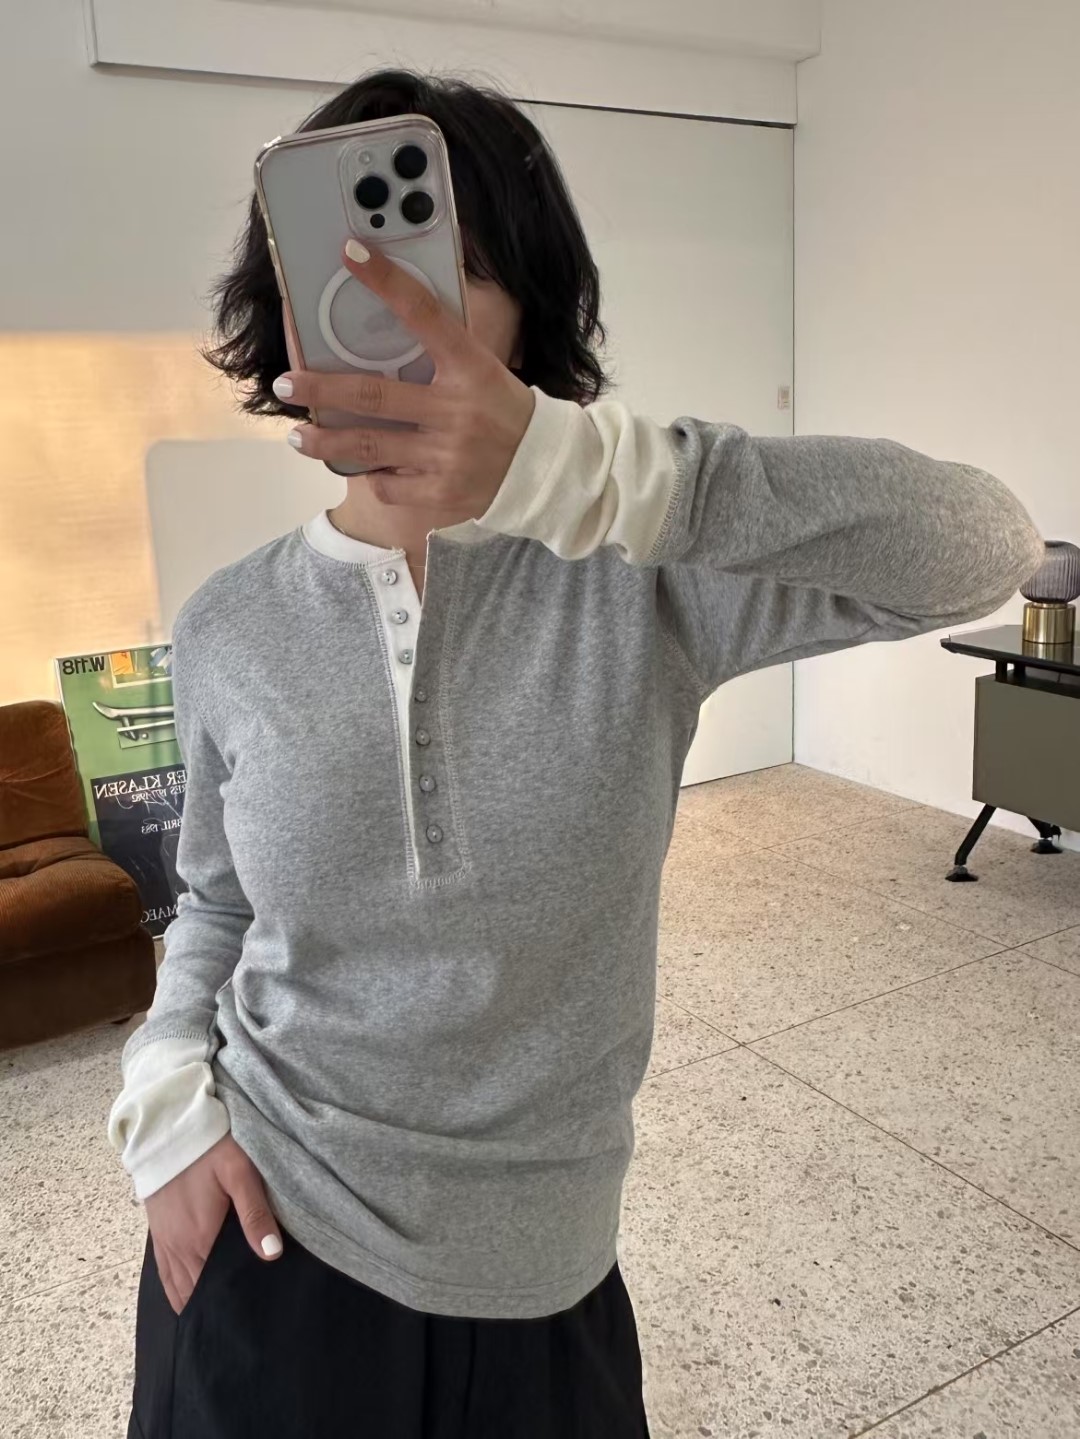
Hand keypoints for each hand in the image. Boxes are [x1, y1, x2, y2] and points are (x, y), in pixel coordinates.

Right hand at [144, 1133, 282, 1315]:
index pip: (211, 1290)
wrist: (167, 1126)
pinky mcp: (158, 1232)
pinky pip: (165, 1273)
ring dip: (194, 1302)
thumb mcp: (239, 1174)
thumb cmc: (209, 1148)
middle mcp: (178, 1249)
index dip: (227, 1307)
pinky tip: (190, 1295)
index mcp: (199, 1241)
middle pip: (194, 1294)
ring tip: (216, 1317)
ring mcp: (165, 1242)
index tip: (245, 1322)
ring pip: (177, 1287)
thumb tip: (271, 1256)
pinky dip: (177, 1289)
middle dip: (213, 1309)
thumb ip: (255, 1214)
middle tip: (238, 1323)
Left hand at [274, 239, 535, 512]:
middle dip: (321, 388)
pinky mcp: (443, 493)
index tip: (351, 253)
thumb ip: (441, 355)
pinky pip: (389, 485)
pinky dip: (371, 476)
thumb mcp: (483, 371)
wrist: (542, 471)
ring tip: (297, 434)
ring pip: (370, 448)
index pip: (424, 314)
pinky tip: (361, 468)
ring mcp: (448, 456)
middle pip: (373, 395)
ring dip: (325, 440)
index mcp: (470, 367)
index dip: (386, 281)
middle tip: (284, 383)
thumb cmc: (503, 412)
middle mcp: (457, 410)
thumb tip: (384, 323)